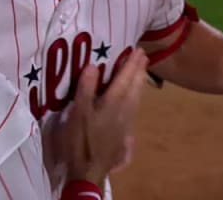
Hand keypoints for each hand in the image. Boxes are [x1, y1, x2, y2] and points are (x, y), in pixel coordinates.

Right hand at [63, 48, 148, 187]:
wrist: (90, 171)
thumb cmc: (81, 140)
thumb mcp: (78, 112)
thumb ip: (86, 88)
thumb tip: (93, 65)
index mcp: (113, 102)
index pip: (125, 79)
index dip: (131, 64)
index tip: (139, 51)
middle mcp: (124, 111)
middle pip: (134, 88)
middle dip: (139, 72)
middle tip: (144, 57)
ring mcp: (125, 124)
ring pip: (136, 99)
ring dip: (139, 84)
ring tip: (141, 74)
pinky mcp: (123, 135)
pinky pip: (133, 110)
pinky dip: (135, 100)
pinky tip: (133, 103)